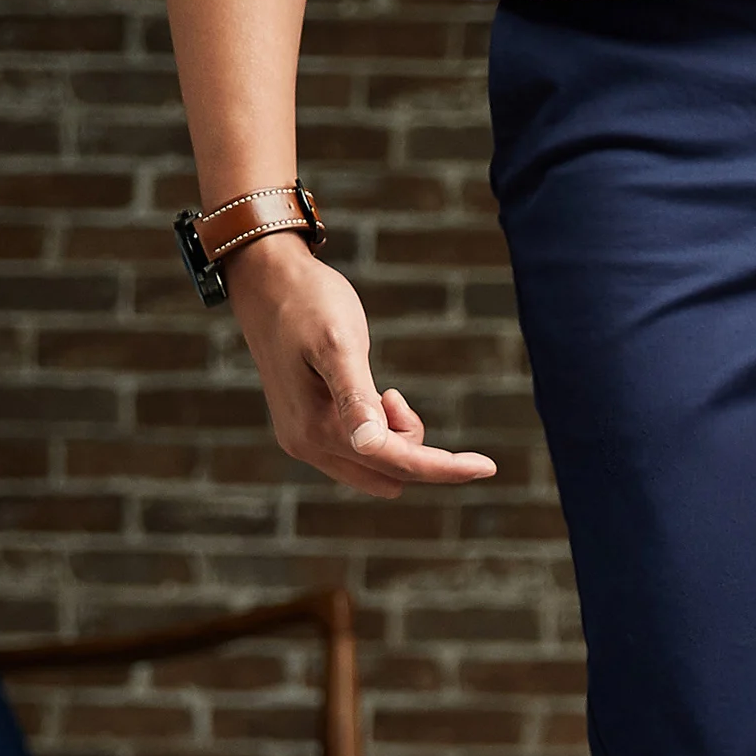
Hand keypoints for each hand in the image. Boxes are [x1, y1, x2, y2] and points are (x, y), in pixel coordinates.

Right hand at [225, 235, 496, 497]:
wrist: (265, 279)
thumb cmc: (307, 302)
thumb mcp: (339, 344)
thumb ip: (357, 397)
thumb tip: (371, 444)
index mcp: (317, 430)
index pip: (397, 464)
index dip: (445, 468)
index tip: (489, 466)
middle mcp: (307, 446)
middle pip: (391, 475)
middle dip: (413, 447)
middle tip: (397, 393)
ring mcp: (304, 441)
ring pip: (377, 468)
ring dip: (396, 440)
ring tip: (384, 390)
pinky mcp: (306, 428)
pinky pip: (361, 454)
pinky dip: (380, 434)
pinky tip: (375, 395)